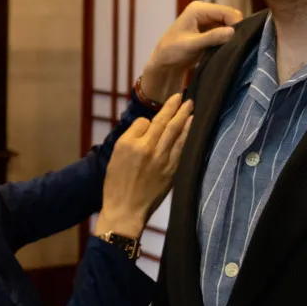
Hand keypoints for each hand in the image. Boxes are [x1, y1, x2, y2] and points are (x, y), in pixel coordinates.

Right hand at [98, 94, 193, 238]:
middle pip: (164, 122)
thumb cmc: (116, 185)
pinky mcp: (171, 170)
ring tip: (190, 105)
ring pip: (176, 132)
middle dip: (174, 107)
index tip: (156, 116)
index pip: (145, 122)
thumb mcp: (115, 157)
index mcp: (130, 144)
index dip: (149, 119)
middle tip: (182, 95)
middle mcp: (147, 149)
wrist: (125, 210)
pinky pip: (181, 147)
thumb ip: (131, 139)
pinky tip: (191, 126)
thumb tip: (147, 127)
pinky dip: (187, 134)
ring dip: (184, 117)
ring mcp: (162, 160)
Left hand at [139, 2, 242, 100]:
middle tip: (237, 45)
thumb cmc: (172, 51)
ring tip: (232, 47)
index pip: (226, 11)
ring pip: (228, 24)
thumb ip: (211, 37)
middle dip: (234, 29)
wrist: (164, 62)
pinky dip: (227, 38)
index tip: (239, 39)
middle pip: (229, 16)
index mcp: (198, 9)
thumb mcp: (191, 44)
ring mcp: (207, 19)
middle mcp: (204, 10)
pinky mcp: (209, 29)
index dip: (235, 23)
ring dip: (231, 34)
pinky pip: (224, 31)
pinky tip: (227, 47)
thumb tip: (232, 32)